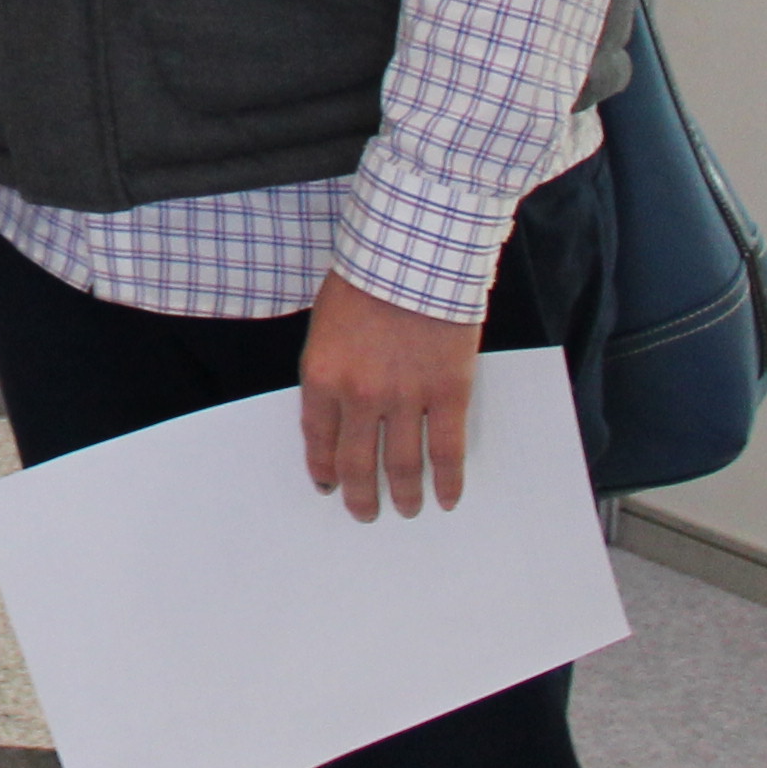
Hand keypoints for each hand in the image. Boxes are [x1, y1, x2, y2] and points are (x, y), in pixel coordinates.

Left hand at [296, 270, 483, 519]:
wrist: (412, 254)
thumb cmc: (365, 279)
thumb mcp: (326, 326)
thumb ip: (330, 370)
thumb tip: (338, 411)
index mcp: (322, 376)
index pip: (318, 439)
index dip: (323, 468)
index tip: (328, 486)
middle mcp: (359, 396)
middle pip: (357, 462)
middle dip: (360, 494)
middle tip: (365, 513)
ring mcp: (405, 398)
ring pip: (402, 464)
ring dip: (404, 494)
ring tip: (407, 510)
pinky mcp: (448, 394)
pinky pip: (447, 450)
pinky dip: (447, 479)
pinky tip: (447, 498)